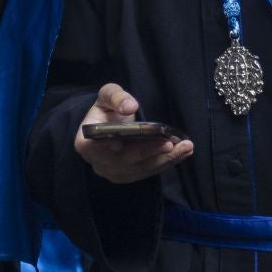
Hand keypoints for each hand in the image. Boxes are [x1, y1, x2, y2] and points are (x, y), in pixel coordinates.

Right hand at [74, 83, 192, 184]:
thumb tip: (129, 106)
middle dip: (149, 152)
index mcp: (86, 142)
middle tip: (171, 143)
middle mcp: (97, 162)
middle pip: (123, 161)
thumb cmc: (107, 109)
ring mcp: (112, 172)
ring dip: (164, 160)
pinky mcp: (128, 176)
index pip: (95, 147)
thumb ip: (116, 97)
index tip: (123, 143)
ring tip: (185, 147)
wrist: (109, 124)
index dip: (108, 148)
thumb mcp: (107, 95)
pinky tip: (182, 153)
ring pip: (139, 170)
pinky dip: (166, 164)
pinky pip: (147, 172)